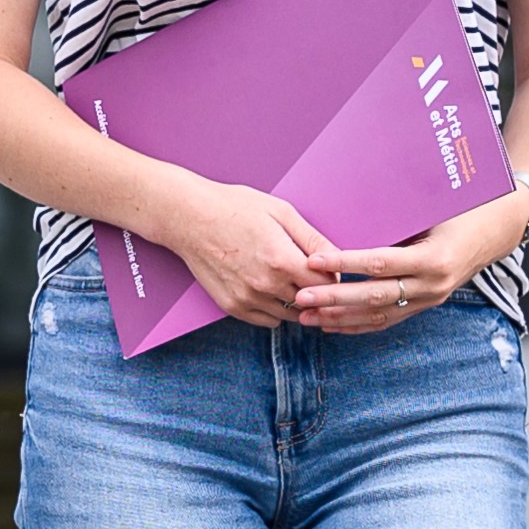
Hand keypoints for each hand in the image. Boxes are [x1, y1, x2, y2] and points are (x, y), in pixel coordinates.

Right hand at [152, 176, 340, 327]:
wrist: (190, 217)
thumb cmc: (236, 207)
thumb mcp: (282, 213)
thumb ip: (313, 240)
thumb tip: (338, 259)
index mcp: (283, 260)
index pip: (326, 284)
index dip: (332, 276)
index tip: (327, 268)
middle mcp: (267, 285)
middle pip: (310, 302)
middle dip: (316, 291)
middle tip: (311, 276)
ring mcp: (248, 299)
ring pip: (290, 316)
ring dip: (296, 303)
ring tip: (290, 282)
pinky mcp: (233, 307)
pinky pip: (268, 321)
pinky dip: (275, 311)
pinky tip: (272, 291)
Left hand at [296, 187, 528, 335]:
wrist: (497, 229)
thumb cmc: (463, 209)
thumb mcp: (433, 209)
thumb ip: (397, 219)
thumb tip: (349, 215)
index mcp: (433, 257)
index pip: (380, 263)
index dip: (344, 262)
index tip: (313, 260)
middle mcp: (432, 284)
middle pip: (374, 296)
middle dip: (333, 297)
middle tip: (300, 296)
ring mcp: (429, 299)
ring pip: (377, 315)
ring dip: (338, 317)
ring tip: (306, 316)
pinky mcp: (425, 306)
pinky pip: (386, 321)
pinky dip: (356, 325)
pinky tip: (330, 325)